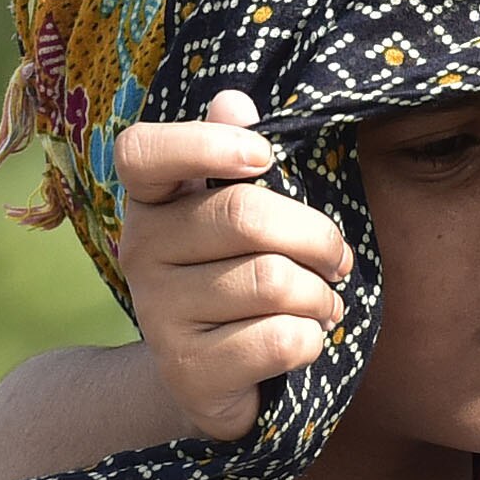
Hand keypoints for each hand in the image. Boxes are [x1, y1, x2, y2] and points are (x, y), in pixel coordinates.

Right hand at [111, 91, 353, 439]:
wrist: (210, 379)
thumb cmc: (238, 277)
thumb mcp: (240, 217)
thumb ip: (237, 158)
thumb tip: (234, 100)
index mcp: (152, 202)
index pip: (144, 151)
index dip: (207, 144)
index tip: (263, 158)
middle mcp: (141, 251)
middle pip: (245, 216)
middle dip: (317, 237)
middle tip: (338, 260)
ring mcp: (159, 315)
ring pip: (272, 282)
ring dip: (320, 296)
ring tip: (322, 304)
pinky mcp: (189, 373)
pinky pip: (279, 340)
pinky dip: (312, 339)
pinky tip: (305, 340)